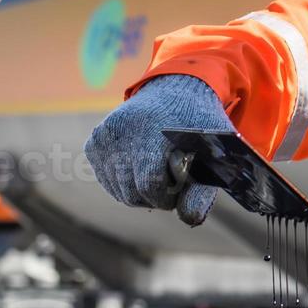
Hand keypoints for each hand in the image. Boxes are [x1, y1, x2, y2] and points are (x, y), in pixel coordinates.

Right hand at [84, 73, 234, 225]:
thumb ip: (203, 189)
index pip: (149, 184)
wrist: (177, 87)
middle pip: (131, 192)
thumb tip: (190, 220)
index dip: (168, 197)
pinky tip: (143, 164)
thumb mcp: (213, 151)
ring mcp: (104, 134)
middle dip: (155, 196)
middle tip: (173, 181)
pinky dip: (126, 182)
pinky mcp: (95, 140)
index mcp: (152, 127)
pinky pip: (107, 180)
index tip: (181, 188)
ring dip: (140, 191)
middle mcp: (122, 129)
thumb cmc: (199, 124)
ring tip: (160, 171)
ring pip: (118, 191)